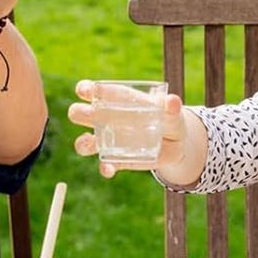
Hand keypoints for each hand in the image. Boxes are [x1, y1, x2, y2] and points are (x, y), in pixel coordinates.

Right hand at [68, 81, 184, 177]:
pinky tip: (109, 169)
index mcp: (117, 101)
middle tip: (92, 115)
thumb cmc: (170, 119)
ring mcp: (109, 141)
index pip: (94, 91)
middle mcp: (106, 119)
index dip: (85, 89)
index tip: (83, 90)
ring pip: (84, 142)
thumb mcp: (172, 112)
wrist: (177, 144)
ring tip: (90, 143)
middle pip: (80, 113)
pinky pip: (103, 165)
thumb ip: (171, 107)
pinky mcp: (116, 160)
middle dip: (80, 113)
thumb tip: (172, 101)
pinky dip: (104, 168)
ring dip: (83, 143)